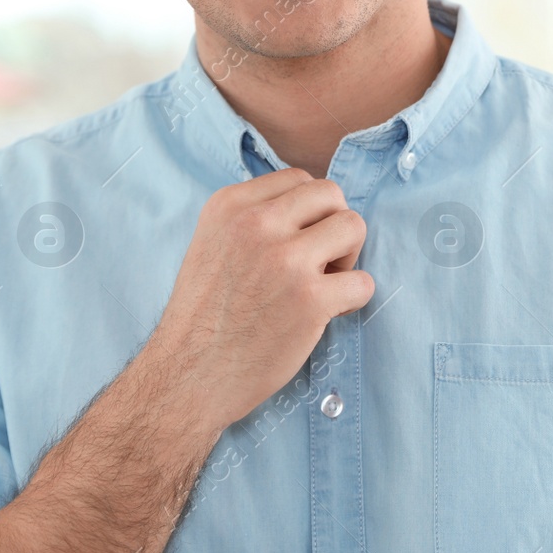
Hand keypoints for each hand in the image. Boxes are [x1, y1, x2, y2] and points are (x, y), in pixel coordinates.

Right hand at [149, 168, 374, 430]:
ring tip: (324, 283)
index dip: (308, 210)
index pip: (298, 177)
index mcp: (230, 205)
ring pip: (354, 226)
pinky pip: (363, 281)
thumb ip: (252, 217)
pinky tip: (328, 313)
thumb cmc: (205, 315)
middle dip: (333, 226)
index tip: (296, 241)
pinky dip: (354, 298)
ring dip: (348, 257)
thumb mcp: (211, 242)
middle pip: (331, 194)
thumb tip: (309, 205)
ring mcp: (286, 260)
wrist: (189, 375)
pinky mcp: (310, 299)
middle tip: (318, 262)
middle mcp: (256, 224)